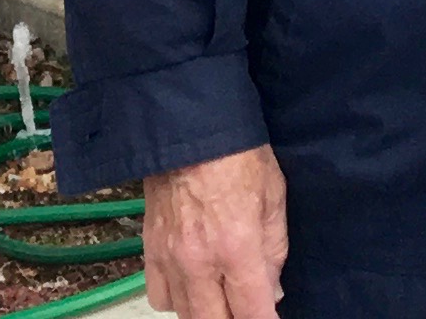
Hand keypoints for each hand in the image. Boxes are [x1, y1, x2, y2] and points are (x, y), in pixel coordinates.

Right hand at [142, 143, 286, 318]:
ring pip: (186, 316)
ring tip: (222, 298)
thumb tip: (272, 292)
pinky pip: (159, 297)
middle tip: (246, 306)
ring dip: (208, 313)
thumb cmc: (241, 155)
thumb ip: (275, 249)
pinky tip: (193, 285)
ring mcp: (171, 259)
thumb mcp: (274, 195)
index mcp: (237, 246)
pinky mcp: (150, 250)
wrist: (189, 126)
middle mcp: (200, 262)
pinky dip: (177, 300)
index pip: (252, 313)